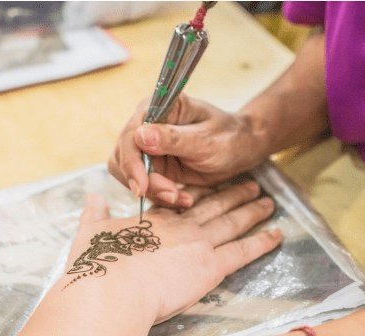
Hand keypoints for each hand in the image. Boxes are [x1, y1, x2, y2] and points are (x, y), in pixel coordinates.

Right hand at [60, 179, 281, 324]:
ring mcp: (198, 244)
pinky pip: (243, 251)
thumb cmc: (97, 264)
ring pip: (232, 223)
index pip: (181, 201)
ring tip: (267, 202)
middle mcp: (181, 226)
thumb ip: (94, 214)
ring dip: (251, 212)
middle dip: (233, 195)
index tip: (210, 184)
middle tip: (250, 185)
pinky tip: (276, 234)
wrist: (111, 290)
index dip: (197, 193)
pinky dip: (261, 242)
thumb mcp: (90, 233)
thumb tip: (92, 197)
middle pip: (213, 206)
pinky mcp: (211, 267)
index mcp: (154, 220)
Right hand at [108, 94, 265, 207]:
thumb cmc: (230, 137)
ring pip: (129, 174)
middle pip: (122, 157)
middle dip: (144, 181)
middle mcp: (146, 126)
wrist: (243, 149)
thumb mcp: (207, 140)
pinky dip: (159, 196)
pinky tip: (183, 198)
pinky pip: (143, 185)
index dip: (132, 162)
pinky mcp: (153, 165)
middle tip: (172, 195)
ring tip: (181, 198)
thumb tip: (140, 135)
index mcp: (156, 108)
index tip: (142, 186)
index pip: (130, 135)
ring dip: (152, 191)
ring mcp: (147, 147)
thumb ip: (174, 138)